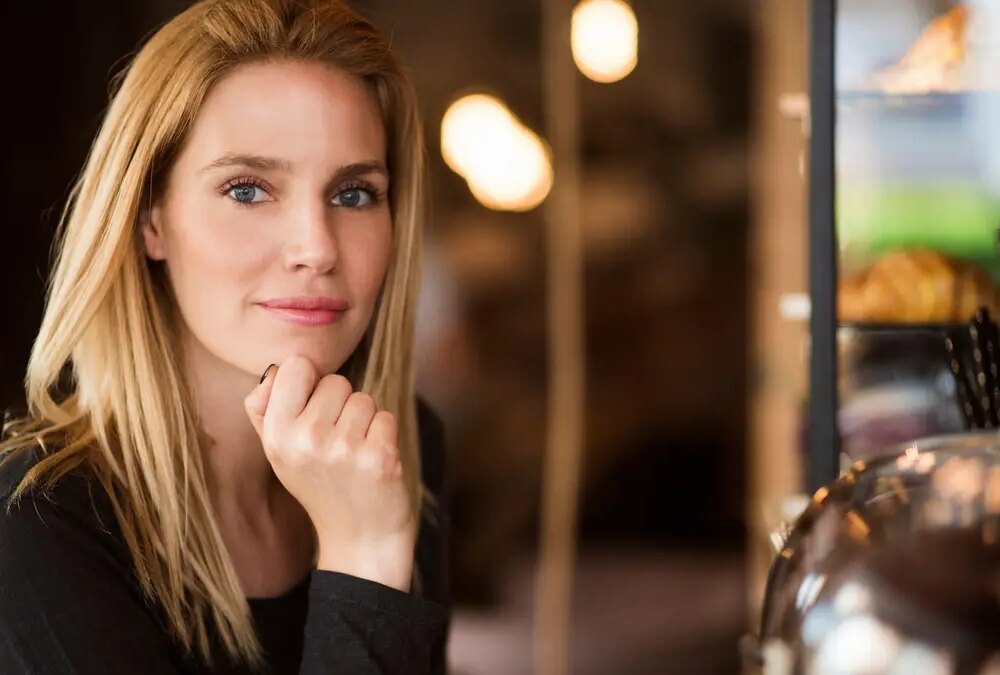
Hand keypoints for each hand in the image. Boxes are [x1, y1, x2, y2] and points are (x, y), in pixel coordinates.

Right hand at [244, 355, 416, 590]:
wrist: (359, 539)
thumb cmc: (319, 484)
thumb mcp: (280, 452)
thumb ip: (266, 408)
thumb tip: (273, 369)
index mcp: (276, 435)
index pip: (296, 365)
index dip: (310, 381)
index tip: (312, 409)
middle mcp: (306, 440)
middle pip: (335, 381)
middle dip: (340, 405)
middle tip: (335, 443)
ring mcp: (344, 449)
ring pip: (363, 398)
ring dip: (364, 421)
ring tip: (353, 454)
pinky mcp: (379, 457)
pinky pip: (386, 417)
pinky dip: (384, 435)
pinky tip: (372, 462)